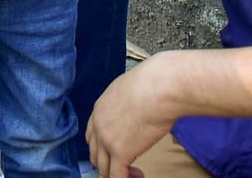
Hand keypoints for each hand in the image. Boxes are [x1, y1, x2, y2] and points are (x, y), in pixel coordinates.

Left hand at [86, 56, 179, 177]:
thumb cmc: (154, 84)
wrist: (159, 88)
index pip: (91, 135)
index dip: (101, 148)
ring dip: (118, 174)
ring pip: (104, 169)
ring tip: (135, 174)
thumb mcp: (131, 89)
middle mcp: (98, 125)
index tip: (113, 154)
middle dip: (107, 163)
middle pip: (95, 154)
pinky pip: (116, 177)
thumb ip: (127, 103)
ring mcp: (107, 140)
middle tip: (124, 167)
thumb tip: (138, 110)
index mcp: (100, 108)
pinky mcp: (120, 152)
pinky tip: (139, 176)